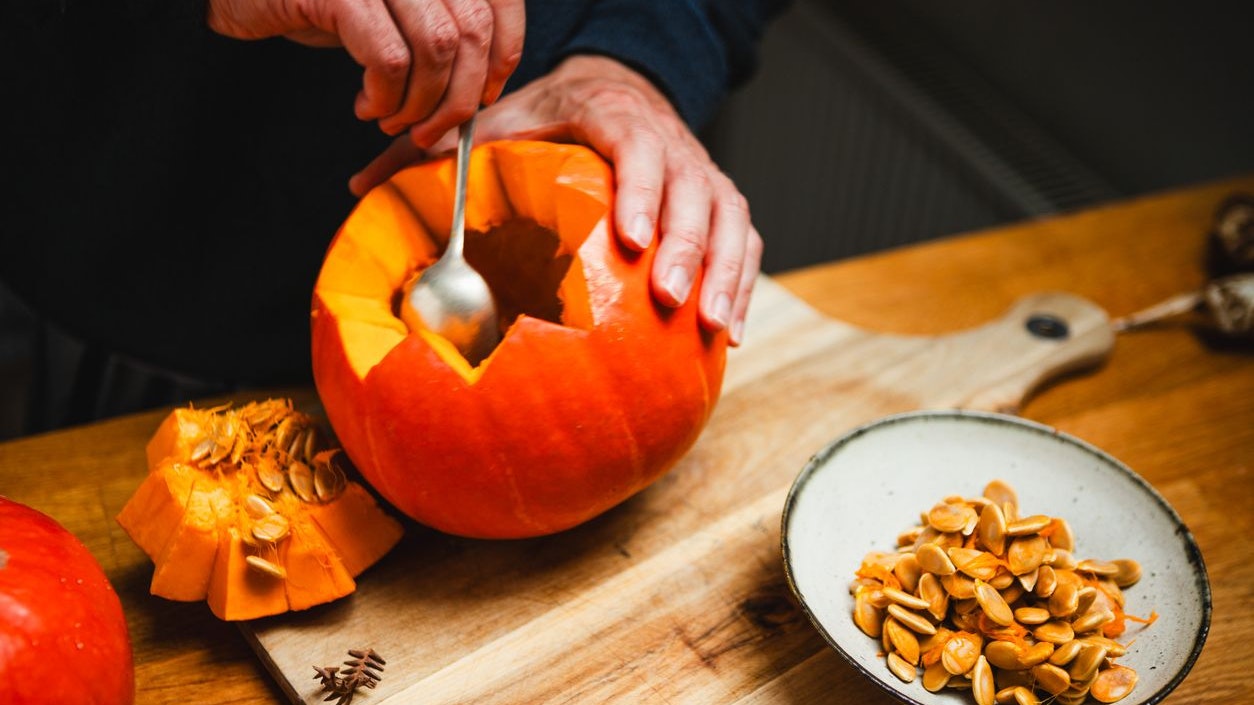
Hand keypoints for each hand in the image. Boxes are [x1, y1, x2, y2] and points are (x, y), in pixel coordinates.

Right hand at [206, 0, 523, 143]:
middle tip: (433, 129)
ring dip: (421, 102)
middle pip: (472, 29)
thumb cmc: (321, 4)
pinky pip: (389, 59)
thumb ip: (440, 30)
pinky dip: (386, 97)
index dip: (505, 52)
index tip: (485, 93)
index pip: (499, 0)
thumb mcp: (393, 12)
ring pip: (436, 48)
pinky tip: (367, 105)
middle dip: (460, 94)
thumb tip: (485, 85)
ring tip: (393, 119)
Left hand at [351, 55, 761, 345]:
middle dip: (688, 247)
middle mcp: (672, 143)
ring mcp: (703, 175)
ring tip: (712, 327)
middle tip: (669, 299)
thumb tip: (360, 187)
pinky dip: (743, 287)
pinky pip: (746, 245)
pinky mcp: (721, 207)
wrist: (618, 96)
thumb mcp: (500, 124)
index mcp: (615, 117)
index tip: (633, 238)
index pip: (640, 146)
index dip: (645, 190)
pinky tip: (728, 336)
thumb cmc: (553, 120)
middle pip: (695, 191)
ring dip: (724, 274)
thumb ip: (439, 154)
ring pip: (730, 221)